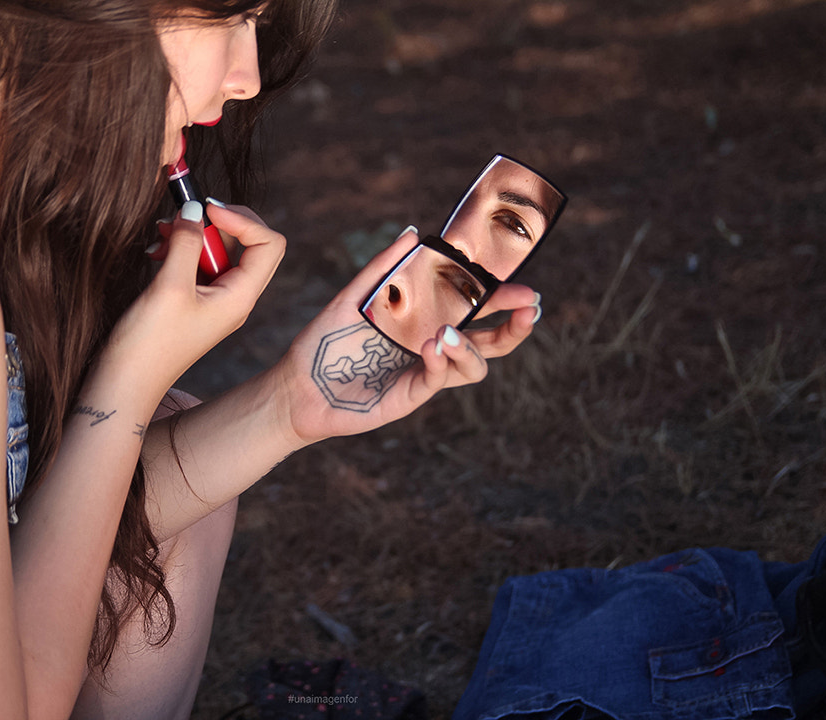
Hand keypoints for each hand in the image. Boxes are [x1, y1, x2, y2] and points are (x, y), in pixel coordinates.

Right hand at [108, 200, 283, 390]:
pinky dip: (182, 249)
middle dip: (217, 222)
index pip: (269, 243)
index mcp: (241, 298)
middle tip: (182, 215)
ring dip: (195, 234)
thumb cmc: (148, 345)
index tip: (206, 210)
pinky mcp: (196, 301)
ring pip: (221, 251)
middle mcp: (236, 298)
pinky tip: (155, 250)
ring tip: (161, 232)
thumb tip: (196, 209)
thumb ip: (187, 243)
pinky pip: (200, 264)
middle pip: (249, 243)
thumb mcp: (169, 287)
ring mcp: (217, 300)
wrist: (124, 384)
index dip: (242, 219)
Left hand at [270, 227, 540, 444]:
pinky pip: (438, 380)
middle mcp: (433, 348)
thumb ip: (384, 268)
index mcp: (427, 322)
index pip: (477, 311)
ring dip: (472, 348)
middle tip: (528, 309)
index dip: (504, 300)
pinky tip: (432, 346)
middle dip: (515, 327)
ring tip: (448, 333)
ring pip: (474, 366)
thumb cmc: (326, 342)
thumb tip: (415, 232)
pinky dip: (441, 362)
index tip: (525, 287)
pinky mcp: (410, 394)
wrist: (297, 384)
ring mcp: (424, 373)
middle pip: (491, 343)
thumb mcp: (354, 297)